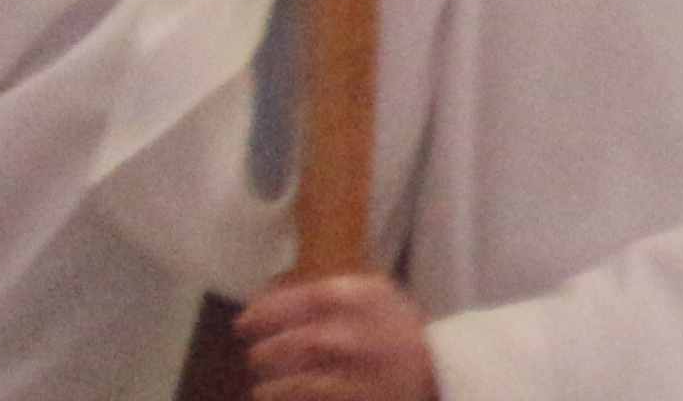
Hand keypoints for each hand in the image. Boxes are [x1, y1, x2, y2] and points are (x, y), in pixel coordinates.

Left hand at [237, 273, 435, 400]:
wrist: (438, 369)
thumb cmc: (397, 331)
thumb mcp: (375, 298)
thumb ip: (334, 293)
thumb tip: (271, 292)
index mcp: (363, 294)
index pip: (302, 297)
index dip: (266, 310)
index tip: (244, 323)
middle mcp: (356, 327)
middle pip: (291, 341)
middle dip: (264, 352)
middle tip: (256, 357)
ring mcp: (353, 365)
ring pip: (292, 377)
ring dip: (269, 384)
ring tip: (262, 387)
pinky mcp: (351, 394)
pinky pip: (303, 396)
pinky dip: (282, 396)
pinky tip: (271, 395)